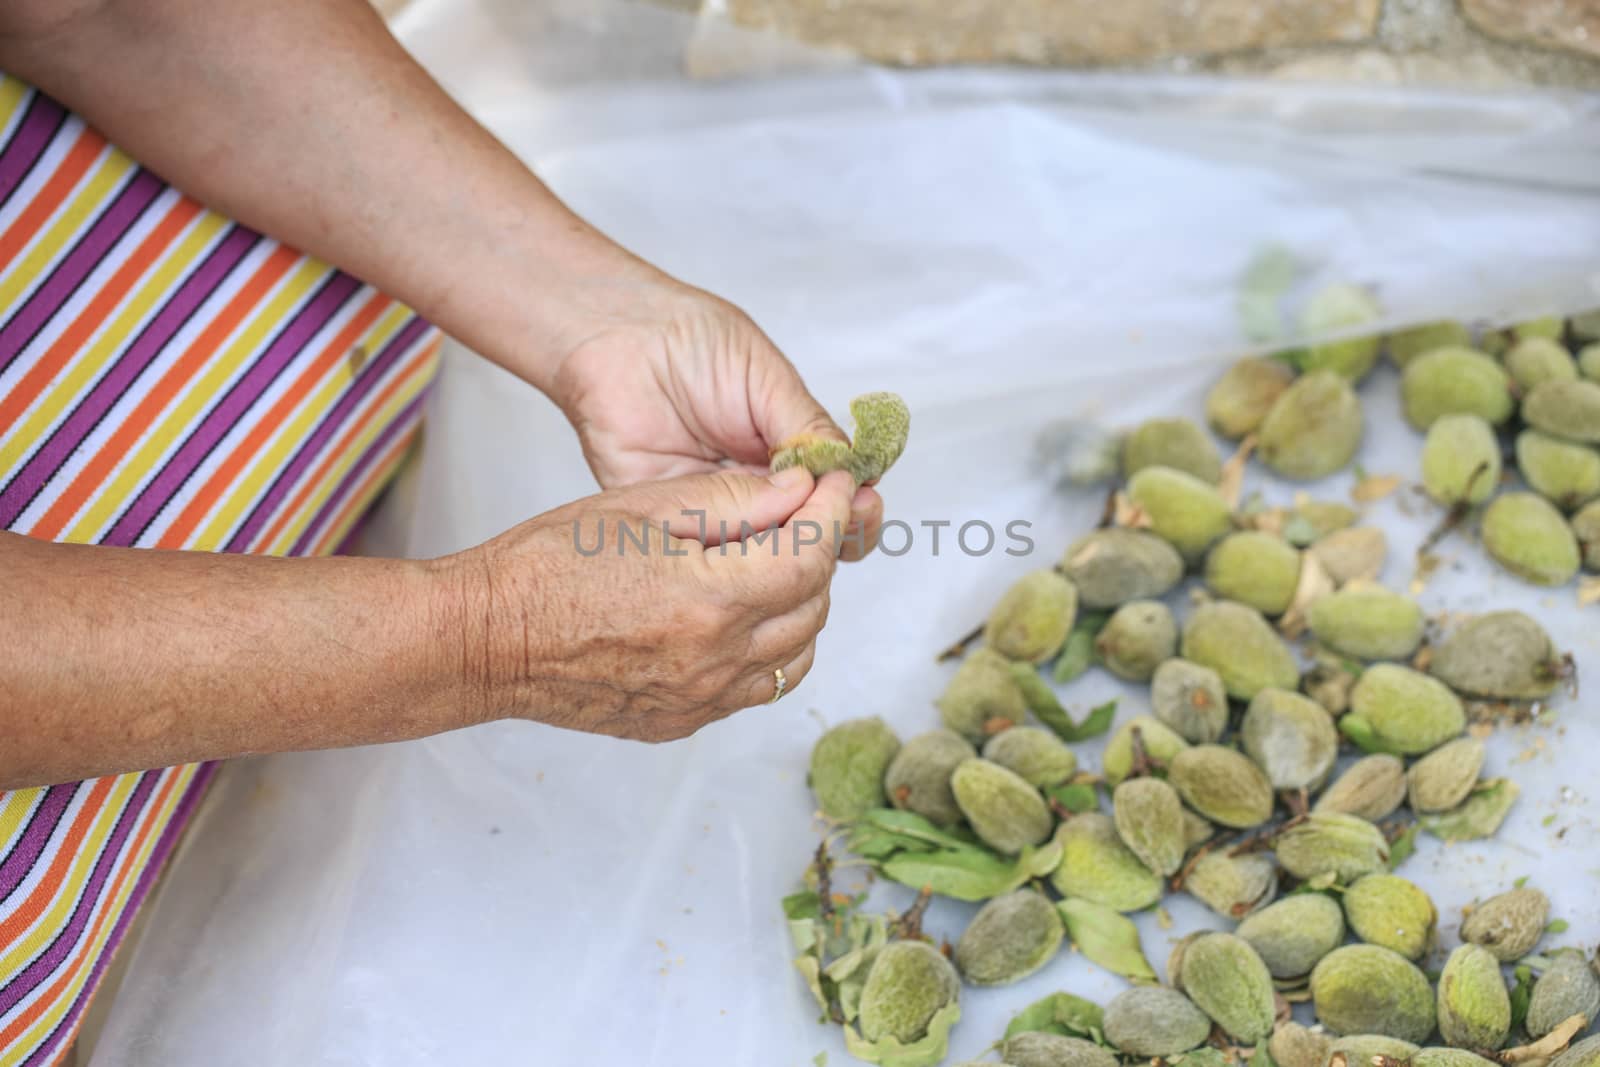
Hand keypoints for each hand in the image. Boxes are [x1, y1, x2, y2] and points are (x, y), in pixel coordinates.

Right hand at [438, 466, 856, 741]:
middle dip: (818, 555)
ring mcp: (700, 700)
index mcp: (707, 599)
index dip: (833, 514)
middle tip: (798, 516)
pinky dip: (767, 649)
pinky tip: (738, 615)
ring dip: (800, 606)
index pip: (810, 557)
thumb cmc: (548, 564)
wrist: (486, 641)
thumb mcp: (640, 507)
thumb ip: (730, 499)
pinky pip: (755, 688)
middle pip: (813, 607)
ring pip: (795, 655)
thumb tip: (799, 490)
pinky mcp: (683, 722)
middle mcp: (714, 661)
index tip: (837, 485)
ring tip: (770, 566)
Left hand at [546, 285, 883, 560]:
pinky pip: (709, 555)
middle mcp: (756, 489)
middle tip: (845, 523)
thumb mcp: (767, 379)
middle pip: (808, 534)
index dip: (855, 506)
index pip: (836, 495)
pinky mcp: (674, 526)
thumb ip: (807, 428)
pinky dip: (736, 556)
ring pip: (764, 556)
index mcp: (787, 454)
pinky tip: (755, 543)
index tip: (864, 503)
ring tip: (805, 534)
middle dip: (836, 534)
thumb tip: (853, 471)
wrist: (620, 339)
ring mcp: (717, 511)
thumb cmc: (693, 344)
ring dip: (790, 552)